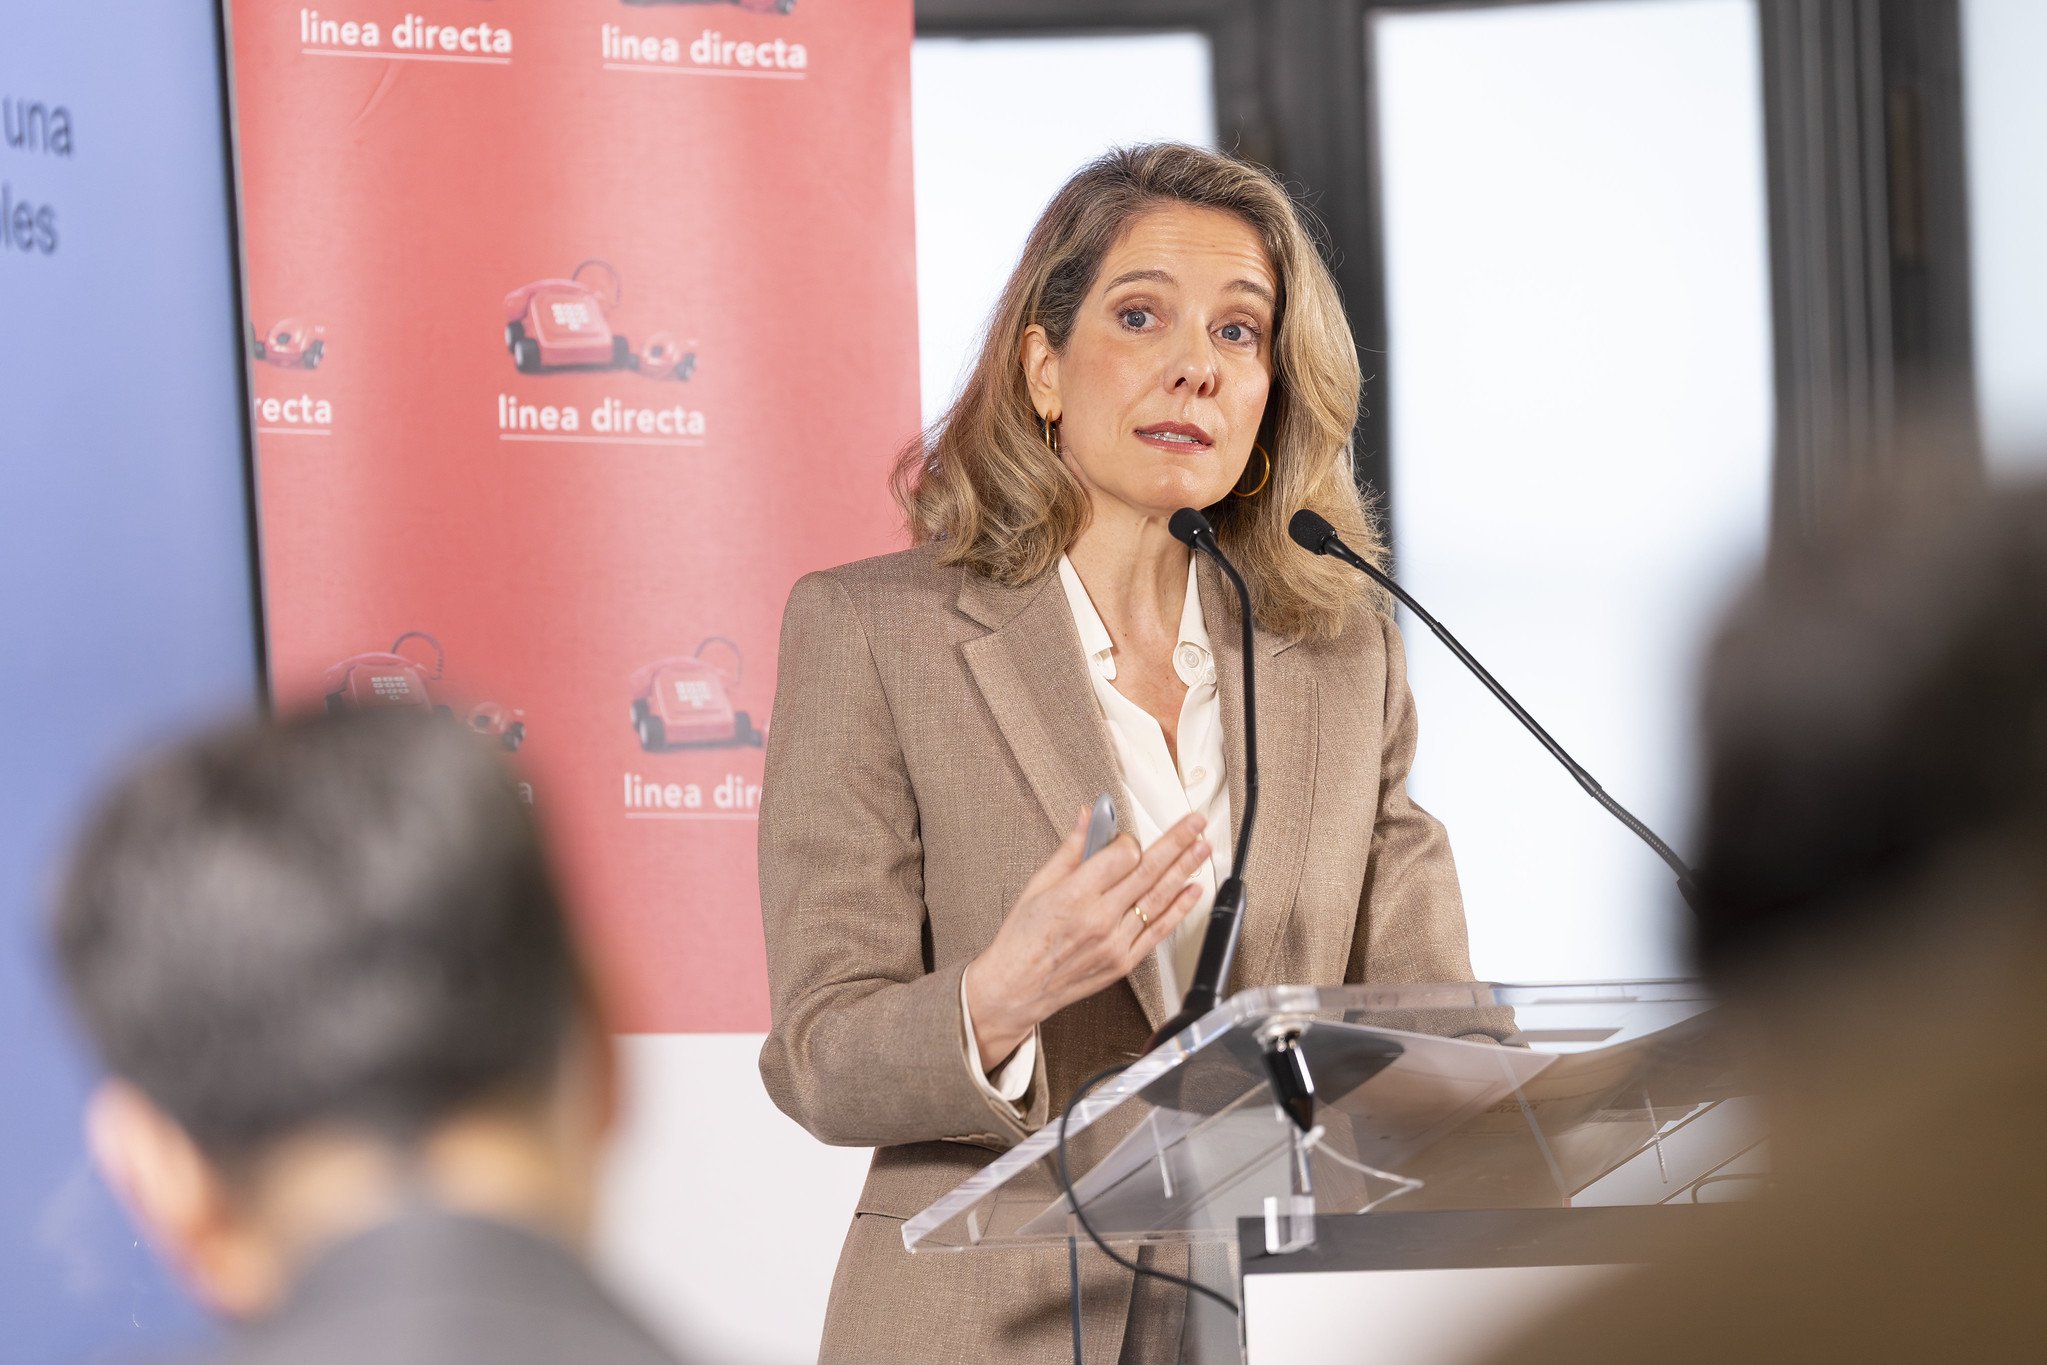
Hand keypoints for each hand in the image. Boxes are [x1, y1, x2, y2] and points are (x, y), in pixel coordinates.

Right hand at [963, 806, 1209, 1069]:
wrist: (1017, 987)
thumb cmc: (1023, 939)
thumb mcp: (1038, 886)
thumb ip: (1071, 850)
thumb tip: (1089, 818)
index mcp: (1075, 895)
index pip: (1121, 856)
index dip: (1130, 840)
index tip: (1129, 836)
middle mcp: (1099, 919)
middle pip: (1147, 871)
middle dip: (1176, 842)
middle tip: (1195, 823)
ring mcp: (1115, 942)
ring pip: (1159, 898)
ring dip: (1185, 869)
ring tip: (1202, 848)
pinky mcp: (1124, 962)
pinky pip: (1159, 931)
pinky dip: (1180, 909)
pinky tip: (1193, 890)